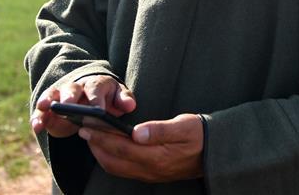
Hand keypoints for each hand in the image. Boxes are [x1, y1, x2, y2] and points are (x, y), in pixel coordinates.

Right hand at [31, 75, 136, 137]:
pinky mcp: (49, 109)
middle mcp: (76, 87)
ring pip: (53, 95)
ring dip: (48, 101)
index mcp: (95, 84)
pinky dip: (38, 117)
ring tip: (45, 108)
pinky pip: (41, 111)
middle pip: (71, 89)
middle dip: (69, 97)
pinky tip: (37, 126)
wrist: (90, 96)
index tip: (98, 111)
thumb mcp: (118, 96)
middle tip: (67, 106)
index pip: (95, 89)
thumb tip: (130, 105)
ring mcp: (60, 96)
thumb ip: (124, 100)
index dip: (96, 100)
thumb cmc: (107, 97)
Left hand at [78, 113, 203, 182]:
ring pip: (117, 168)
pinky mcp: (151, 174)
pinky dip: (111, 159)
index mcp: (157, 157)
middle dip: (96, 145)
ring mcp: (150, 174)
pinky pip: (124, 170)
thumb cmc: (200, 134)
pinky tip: (108, 148)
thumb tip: (137, 132)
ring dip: (101, 153)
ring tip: (91, 138)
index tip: (88, 125)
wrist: (215, 152)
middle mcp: (150, 169)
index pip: (122, 148)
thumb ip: (160, 130)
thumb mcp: (185, 125)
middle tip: (83, 129)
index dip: (102, 137)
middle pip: (114, 161)